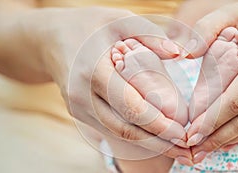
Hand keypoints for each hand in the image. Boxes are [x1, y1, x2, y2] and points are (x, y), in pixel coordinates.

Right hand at [12, 7, 190, 158]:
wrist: (51, 39)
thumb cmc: (89, 26)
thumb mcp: (120, 19)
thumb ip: (151, 34)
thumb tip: (179, 54)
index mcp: (94, 70)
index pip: (131, 106)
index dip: (159, 123)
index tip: (184, 132)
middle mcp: (82, 95)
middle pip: (125, 127)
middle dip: (158, 141)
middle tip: (185, 146)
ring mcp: (78, 107)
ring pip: (117, 133)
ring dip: (147, 143)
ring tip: (173, 146)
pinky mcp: (79, 112)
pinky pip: (109, 128)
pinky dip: (133, 135)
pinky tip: (152, 136)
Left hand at [183, 0, 237, 161]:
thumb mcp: (234, 13)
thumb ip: (206, 28)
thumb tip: (183, 54)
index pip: (236, 100)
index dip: (212, 120)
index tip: (192, 133)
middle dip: (219, 136)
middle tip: (196, 147)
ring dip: (233, 139)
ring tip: (209, 146)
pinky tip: (231, 139)